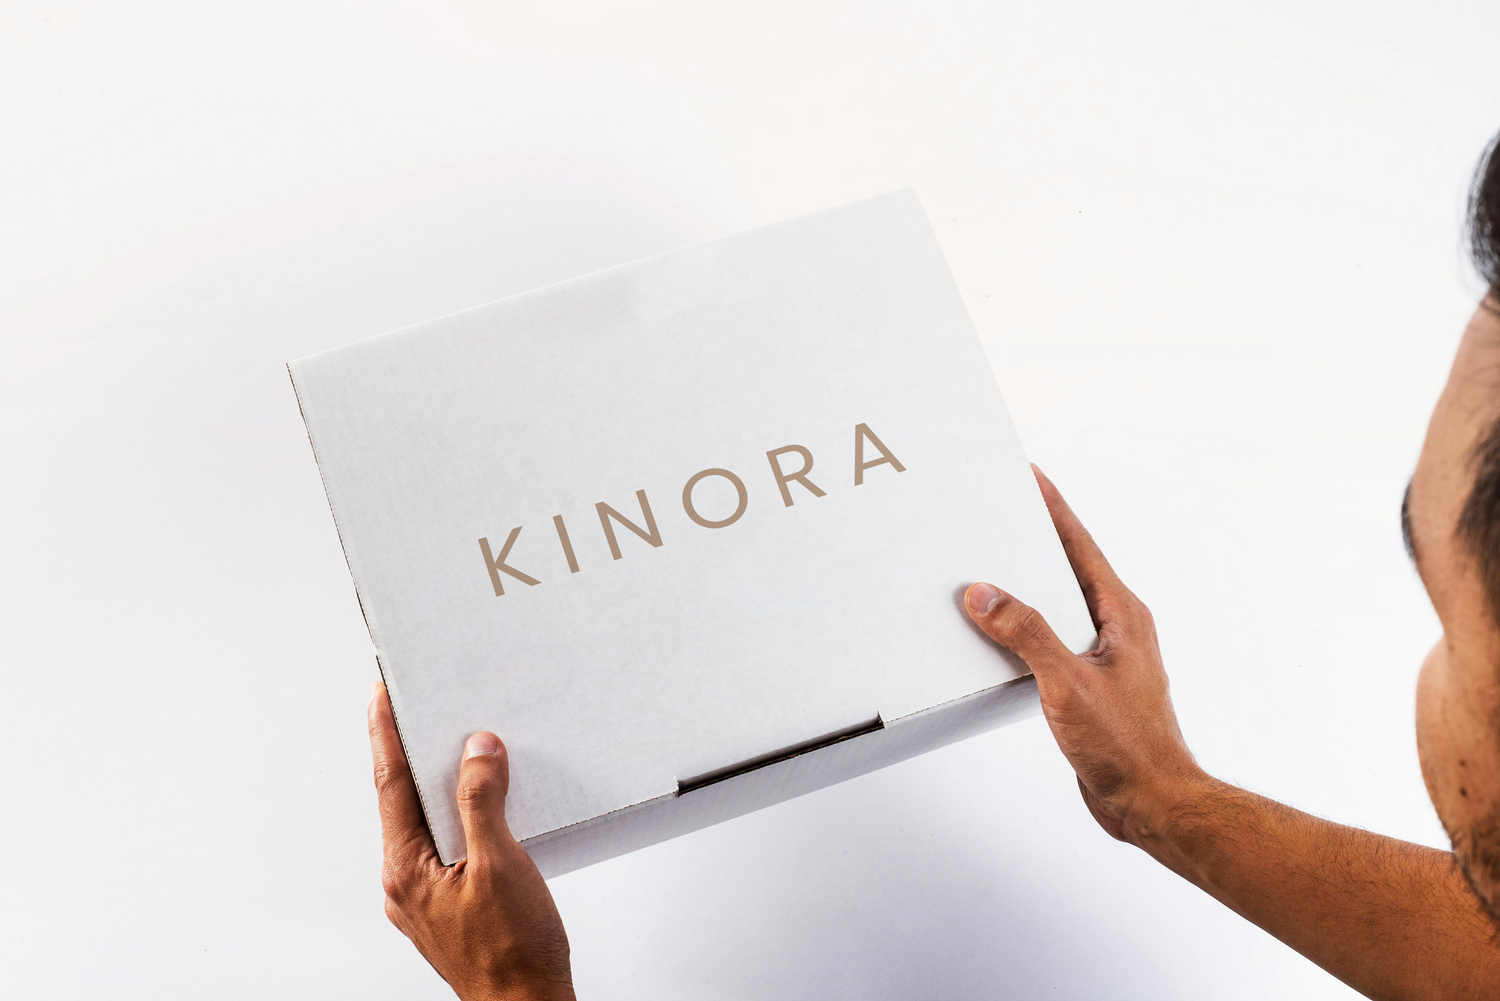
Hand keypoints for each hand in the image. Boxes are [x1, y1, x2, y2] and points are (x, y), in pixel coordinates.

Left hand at [368, 682, 575, 1000]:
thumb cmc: (513, 955)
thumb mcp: (501, 865)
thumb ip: (483, 803)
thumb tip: (476, 753)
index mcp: (407, 869)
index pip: (391, 784)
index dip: (386, 734)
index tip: (380, 696)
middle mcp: (406, 883)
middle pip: (405, 801)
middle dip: (415, 754)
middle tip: (422, 709)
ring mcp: (426, 896)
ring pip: (429, 824)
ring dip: (444, 787)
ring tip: (462, 752)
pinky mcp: (450, 905)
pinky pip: (449, 846)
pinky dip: (462, 817)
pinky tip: (488, 808)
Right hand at [964, 466, 1207, 848]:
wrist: (1153, 802)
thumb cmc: (1129, 746)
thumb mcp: (1068, 682)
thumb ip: (1026, 634)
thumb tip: (985, 593)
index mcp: (1122, 614)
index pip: (1081, 545)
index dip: (1054, 508)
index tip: (1031, 476)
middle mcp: (1116, 628)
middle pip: (1068, 568)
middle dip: (1034, 539)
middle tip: (1000, 512)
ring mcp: (1104, 656)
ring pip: (1057, 607)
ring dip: (1024, 589)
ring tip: (988, 567)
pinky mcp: (1088, 684)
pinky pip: (1049, 641)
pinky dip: (1021, 630)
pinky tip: (996, 637)